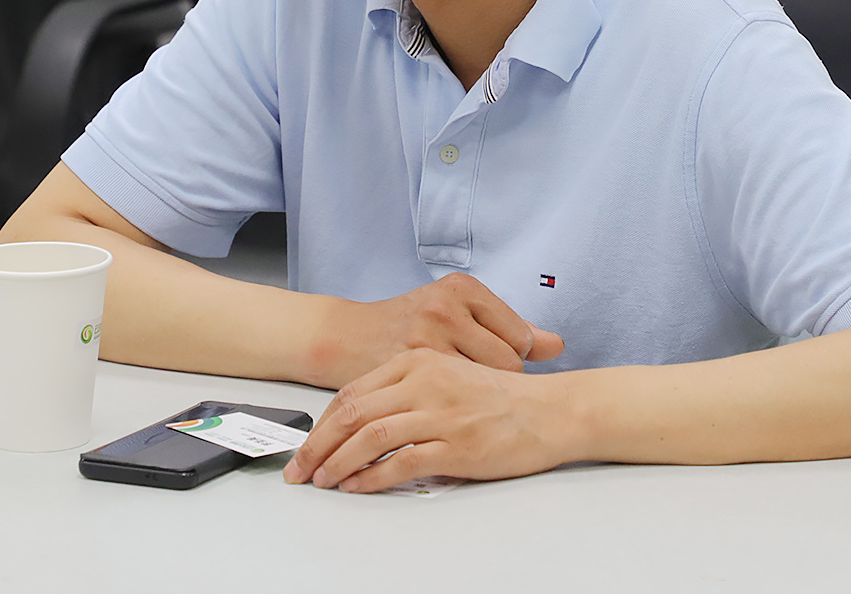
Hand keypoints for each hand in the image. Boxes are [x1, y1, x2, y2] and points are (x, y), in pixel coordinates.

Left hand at [284, 348, 571, 492]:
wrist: (550, 410)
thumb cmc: (499, 398)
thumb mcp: (446, 377)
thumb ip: (405, 391)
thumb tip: (361, 424)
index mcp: (418, 361)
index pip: (353, 392)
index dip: (322, 423)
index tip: (306, 447)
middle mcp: (425, 381)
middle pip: (353, 413)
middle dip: (318, 446)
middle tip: (300, 470)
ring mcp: (440, 413)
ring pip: (370, 437)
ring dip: (339, 464)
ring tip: (324, 482)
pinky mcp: (457, 444)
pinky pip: (402, 463)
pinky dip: (372, 478)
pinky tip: (358, 488)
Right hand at [308, 273, 563, 388]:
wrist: (345, 337)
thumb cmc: (406, 324)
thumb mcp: (456, 310)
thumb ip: (508, 327)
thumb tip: (557, 345)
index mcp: (462, 289)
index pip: (520, 338)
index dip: (513, 362)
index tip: (495, 371)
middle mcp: (445, 307)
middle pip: (507, 364)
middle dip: (499, 383)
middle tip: (478, 389)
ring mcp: (425, 336)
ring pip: (482, 386)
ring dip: (478, 400)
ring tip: (463, 399)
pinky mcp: (405, 366)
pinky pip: (451, 400)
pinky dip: (454, 411)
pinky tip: (446, 411)